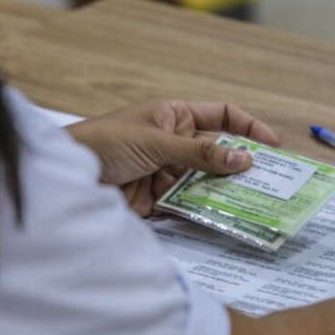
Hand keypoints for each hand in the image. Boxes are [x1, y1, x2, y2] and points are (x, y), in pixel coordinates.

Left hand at [67, 100, 279, 215]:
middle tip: (271, 184)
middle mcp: (173, 142)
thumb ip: (200, 152)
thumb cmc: (103, 143)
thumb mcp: (156, 142)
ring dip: (224, 192)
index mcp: (173, 116)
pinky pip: (188, 204)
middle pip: (217, 153)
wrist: (63, 178)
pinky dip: (203, 211)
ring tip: (252, 205)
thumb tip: (245, 158)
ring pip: (205, 182)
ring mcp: (166, 172)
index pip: (220, 116)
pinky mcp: (157, 200)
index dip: (248, 127)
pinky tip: (222, 218)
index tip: (272, 146)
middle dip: (240, 166)